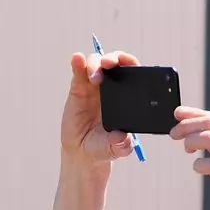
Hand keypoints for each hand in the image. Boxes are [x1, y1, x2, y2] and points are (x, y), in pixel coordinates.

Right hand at [59, 50, 140, 164]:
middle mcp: (111, 86)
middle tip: (110, 64)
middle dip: (113, 58)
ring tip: (94, 77)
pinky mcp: (78, 88)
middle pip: (114, 62)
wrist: (82, 151)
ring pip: (96, 63)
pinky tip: (77, 59)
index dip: (131, 63)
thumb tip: (123, 138)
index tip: (129, 65)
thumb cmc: (103, 146)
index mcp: (126, 95)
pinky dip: (78, 63)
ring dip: (96, 64)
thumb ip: (121, 145)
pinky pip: (79, 72)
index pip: (132, 71)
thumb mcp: (115, 148)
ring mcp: (93, 86)